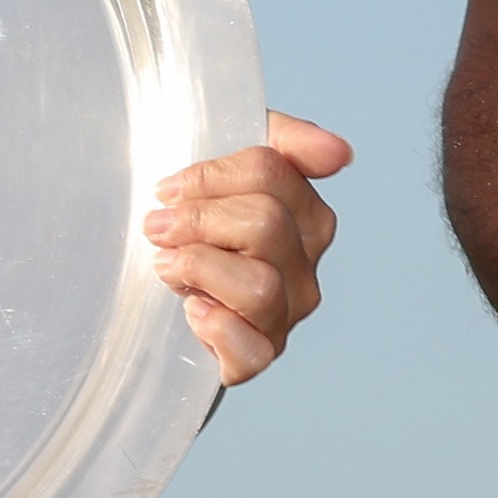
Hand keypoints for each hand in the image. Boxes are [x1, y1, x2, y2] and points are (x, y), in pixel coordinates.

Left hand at [144, 111, 349, 384]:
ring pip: (259, 286)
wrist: (166, 281)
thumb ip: (287, 143)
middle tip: (157, 227)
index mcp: (306, 209)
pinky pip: (252, 353)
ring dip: (199, 268)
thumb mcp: (233, 160)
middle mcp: (306, 262)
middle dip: (198, 220)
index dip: (208, 176)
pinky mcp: (259, 355)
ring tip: (167, 265)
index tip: (168, 188)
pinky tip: (193, 309)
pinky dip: (217, 330)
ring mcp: (287, 313)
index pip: (267, 172)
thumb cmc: (203, 218)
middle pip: (264, 224)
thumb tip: (340, 152)